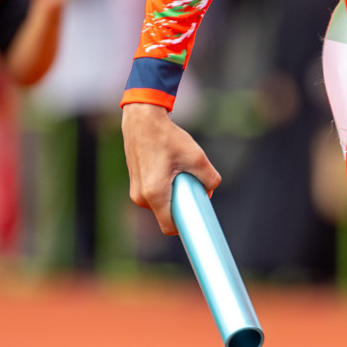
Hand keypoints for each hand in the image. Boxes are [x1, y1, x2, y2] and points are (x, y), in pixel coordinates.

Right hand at [122, 103, 220, 234]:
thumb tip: (210, 191)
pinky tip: (171, 167)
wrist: (143, 120)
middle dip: (183, 204)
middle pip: (168, 214)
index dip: (186, 226)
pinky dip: (167, 187)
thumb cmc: (167, 137)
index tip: (198, 218)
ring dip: (175, 194)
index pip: (170, 227)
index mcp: (154, 194)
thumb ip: (209, 178)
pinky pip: (156, 194)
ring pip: (162, 203)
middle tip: (193, 184)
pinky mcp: (136, 183)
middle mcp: (141, 197)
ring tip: (180, 170)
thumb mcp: (196, 157)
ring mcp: (136, 191)